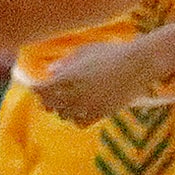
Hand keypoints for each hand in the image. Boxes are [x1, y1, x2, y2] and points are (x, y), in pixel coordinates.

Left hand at [31, 41, 154, 127]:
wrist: (138, 64)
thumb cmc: (111, 53)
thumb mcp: (85, 52)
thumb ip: (65, 62)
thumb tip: (49, 71)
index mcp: (69, 76)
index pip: (41, 90)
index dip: (36, 89)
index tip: (36, 87)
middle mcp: (76, 93)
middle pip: (49, 105)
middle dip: (46, 100)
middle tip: (48, 96)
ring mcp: (89, 104)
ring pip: (63, 115)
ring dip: (61, 109)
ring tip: (66, 101)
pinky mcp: (101, 113)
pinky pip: (80, 123)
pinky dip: (76, 118)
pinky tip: (80, 111)